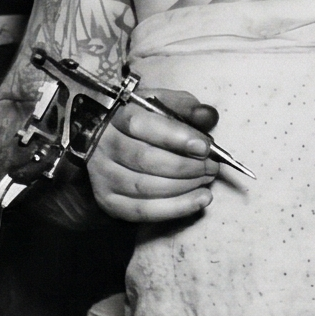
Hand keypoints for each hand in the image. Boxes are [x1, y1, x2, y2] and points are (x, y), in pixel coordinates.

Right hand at [86, 88, 221, 223]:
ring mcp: (103, 176)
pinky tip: (199, 200)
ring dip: (184, 186)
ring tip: (206, 180)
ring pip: (145, 187)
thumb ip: (184, 106)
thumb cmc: (143, 124)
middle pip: (145, 159)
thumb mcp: (160, 104)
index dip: (175, 137)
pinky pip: (143, 210)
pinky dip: (176, 208)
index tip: (203, 146)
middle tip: (211, 166)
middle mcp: (104, 146)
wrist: (111, 145)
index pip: (141, 125)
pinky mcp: (109, 201)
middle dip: (186, 165)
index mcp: (116, 116)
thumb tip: (207, 115)